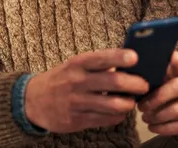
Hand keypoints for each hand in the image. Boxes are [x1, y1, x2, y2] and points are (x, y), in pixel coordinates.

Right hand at [25, 49, 149, 133]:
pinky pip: (106, 120)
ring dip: (128, 104)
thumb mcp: (75, 65)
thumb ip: (98, 65)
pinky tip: (119, 112)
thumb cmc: (62, 79)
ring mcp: (77, 103)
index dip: (119, 57)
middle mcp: (77, 82)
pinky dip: (117, 116)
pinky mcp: (77, 120)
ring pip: (113, 105)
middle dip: (134, 84)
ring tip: (131, 101)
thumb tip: (130, 63)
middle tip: (145, 85)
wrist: (32, 101)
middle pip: (113, 82)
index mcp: (77, 64)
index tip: (135, 58)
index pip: (101, 58)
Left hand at [138, 51, 177, 135]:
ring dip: (159, 117)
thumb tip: (131, 71)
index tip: (162, 61)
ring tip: (145, 118)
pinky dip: (166, 129)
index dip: (172, 61)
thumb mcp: (159, 75)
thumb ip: (150, 71)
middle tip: (140, 107)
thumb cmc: (164, 85)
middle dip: (156, 99)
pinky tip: (153, 127)